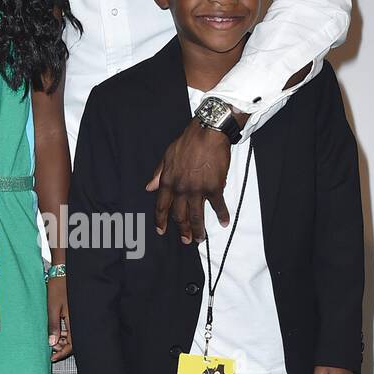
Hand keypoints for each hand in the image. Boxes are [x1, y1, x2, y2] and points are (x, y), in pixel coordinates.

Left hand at [46, 276, 72, 362]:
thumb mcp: (52, 308)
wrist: (64, 272)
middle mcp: (78, 319)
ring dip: (63, 340)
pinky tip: (58, 330)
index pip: (71, 344)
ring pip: (73, 335)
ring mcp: (77, 316)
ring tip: (53, 338)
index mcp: (73, 320)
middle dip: (62, 348)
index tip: (53, 357)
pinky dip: (65, 332)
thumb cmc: (58, 286)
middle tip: (51, 348)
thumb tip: (52, 342)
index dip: (62, 353)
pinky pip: (72, 327)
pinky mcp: (75, 312)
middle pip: (73, 342)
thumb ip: (53, 326)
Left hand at [146, 117, 237, 243]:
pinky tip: (225, 222)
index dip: (160, 220)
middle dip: (182, 230)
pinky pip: (218, 206)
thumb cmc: (187, 142)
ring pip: (196, 216)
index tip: (161, 230)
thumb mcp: (167, 156)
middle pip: (179, 216)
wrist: (207, 134)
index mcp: (168, 181)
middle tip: (186, 240)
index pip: (161, 206)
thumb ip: (158, 174)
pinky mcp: (214, 188)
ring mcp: (197, 190)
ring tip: (200, 239)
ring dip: (198, 229)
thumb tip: (149, 187)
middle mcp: (181, 189)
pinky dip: (222, 215)